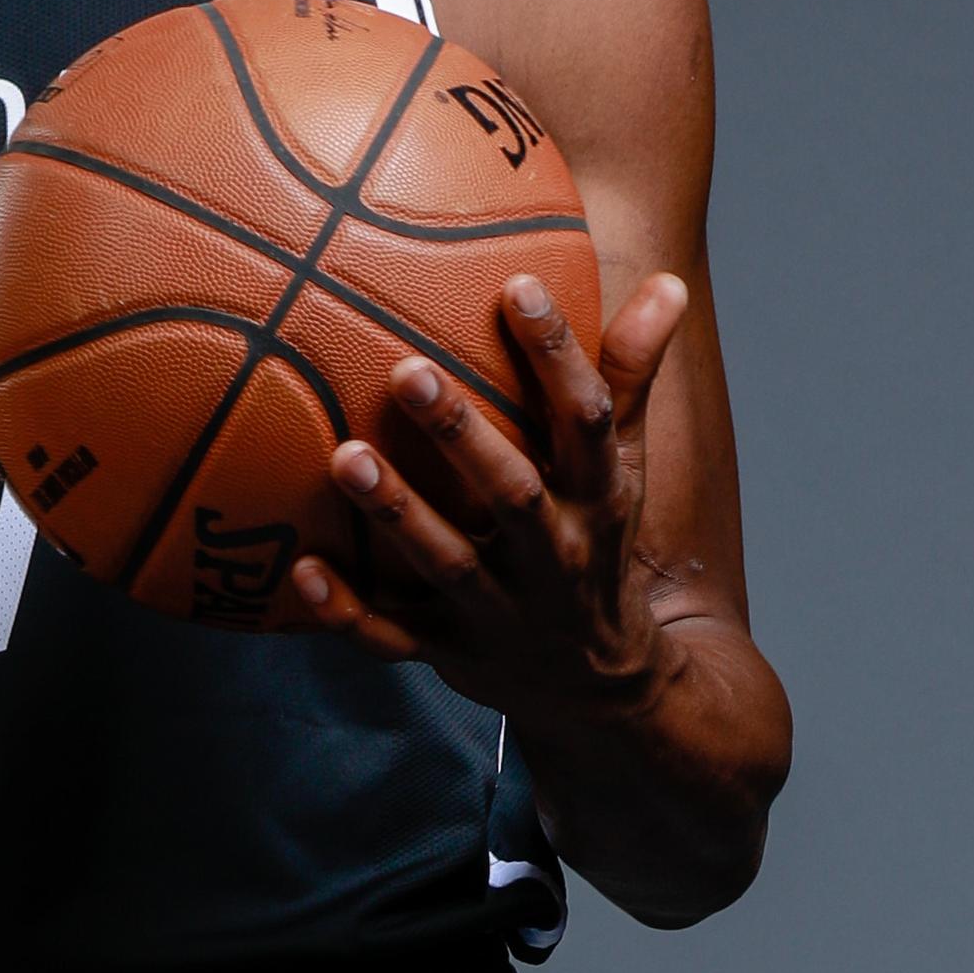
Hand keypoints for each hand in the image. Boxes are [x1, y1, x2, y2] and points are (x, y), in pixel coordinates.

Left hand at [282, 275, 689, 746]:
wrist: (602, 689)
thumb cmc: (595, 546)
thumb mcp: (621, 469)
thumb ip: (629, 378)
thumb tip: (669, 283)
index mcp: (598, 498)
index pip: (586, 420)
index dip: (557, 354)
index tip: (519, 286)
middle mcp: (554, 556)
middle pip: (511, 493)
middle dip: (462, 436)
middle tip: (407, 371)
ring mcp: (500, 611)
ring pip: (447, 562)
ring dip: (397, 512)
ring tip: (344, 456)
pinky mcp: (452, 654)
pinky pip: (393, 638)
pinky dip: (348, 612)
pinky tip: (304, 571)